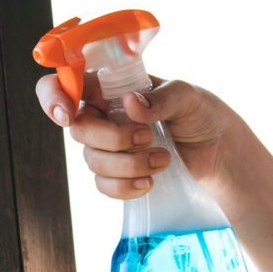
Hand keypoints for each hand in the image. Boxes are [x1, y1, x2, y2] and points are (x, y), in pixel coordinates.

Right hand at [34, 71, 236, 199]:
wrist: (219, 152)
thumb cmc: (201, 113)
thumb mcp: (188, 97)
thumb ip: (161, 98)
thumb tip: (130, 103)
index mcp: (111, 87)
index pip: (67, 84)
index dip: (54, 96)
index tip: (68, 114)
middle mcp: (104, 116)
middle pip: (79, 129)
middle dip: (112, 138)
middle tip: (148, 137)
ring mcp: (109, 147)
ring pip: (93, 161)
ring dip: (128, 164)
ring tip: (164, 159)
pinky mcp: (119, 175)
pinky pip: (104, 186)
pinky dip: (125, 187)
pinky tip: (150, 183)